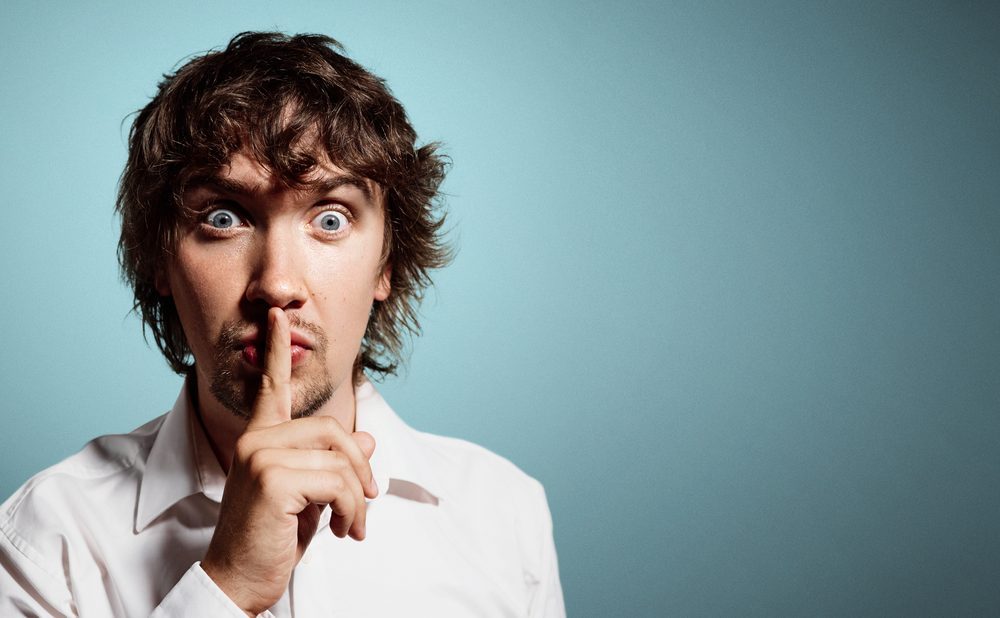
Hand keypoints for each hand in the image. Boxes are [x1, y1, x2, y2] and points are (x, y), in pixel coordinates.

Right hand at [201, 308, 378, 615]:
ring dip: (358, 499)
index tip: (278, 315)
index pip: (270, 387)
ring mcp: (259, 455)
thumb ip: (332, 462)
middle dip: (360, 469)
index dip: (278, 349)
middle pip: (334, 430)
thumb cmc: (272, 538)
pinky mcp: (270, 478)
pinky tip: (342, 531)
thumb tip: (367, 437)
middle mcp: (255, 439)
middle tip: (367, 503)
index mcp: (259, 438)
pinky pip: (338, 483)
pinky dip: (353, 511)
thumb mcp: (311, 495)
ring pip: (341, 459)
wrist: (240, 579)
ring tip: (351, 526)